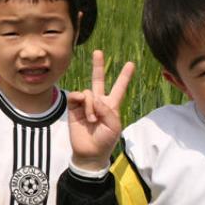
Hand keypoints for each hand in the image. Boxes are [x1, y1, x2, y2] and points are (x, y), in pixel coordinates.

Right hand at [66, 50, 133, 170]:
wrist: (90, 153)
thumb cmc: (105, 140)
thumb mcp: (114, 126)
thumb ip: (107, 110)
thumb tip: (94, 98)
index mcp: (111, 105)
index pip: (119, 87)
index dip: (125, 76)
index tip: (131, 63)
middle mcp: (98, 102)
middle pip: (98, 80)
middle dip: (98, 65)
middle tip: (98, 52)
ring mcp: (85, 104)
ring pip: (88, 92)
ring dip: (91, 105)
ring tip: (91, 120)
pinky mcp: (74, 109)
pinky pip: (76, 96)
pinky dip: (80, 101)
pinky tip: (83, 113)